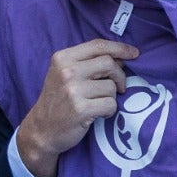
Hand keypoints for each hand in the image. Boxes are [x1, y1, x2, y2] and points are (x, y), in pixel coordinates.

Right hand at [15, 39, 139, 176]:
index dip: (120, 48)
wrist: (42, 131)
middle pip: (109, 63)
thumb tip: (121, 57)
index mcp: (63, 58)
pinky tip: (99, 114)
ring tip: (98, 104)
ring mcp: (73, 90)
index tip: (134, 53)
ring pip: (111, 87)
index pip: (98, 45)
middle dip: (119, 76)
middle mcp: (67, 71)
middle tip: (118, 87)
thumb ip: (88, 63)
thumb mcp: (64, 74)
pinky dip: (109, 111)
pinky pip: (110, 104)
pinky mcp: (81, 109)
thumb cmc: (58, 101)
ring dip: (111, 97)